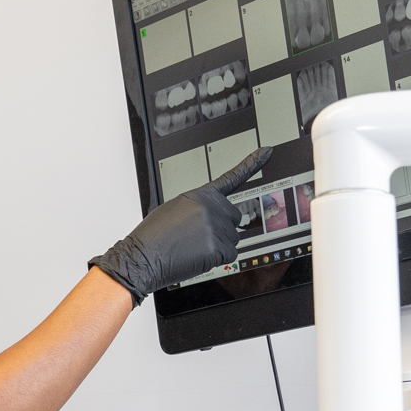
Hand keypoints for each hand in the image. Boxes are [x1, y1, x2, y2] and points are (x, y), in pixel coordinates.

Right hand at [89, 146, 273, 300]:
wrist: (142, 258)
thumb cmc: (153, 237)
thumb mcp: (174, 210)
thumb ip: (198, 208)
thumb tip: (212, 217)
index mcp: (201, 195)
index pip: (232, 177)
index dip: (252, 163)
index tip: (267, 150)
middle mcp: (212, 207)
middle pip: (234, 218)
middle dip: (222, 229)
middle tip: (198, 238)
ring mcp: (216, 227)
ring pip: (233, 239)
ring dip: (217, 246)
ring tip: (192, 248)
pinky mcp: (218, 247)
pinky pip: (230, 255)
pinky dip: (217, 260)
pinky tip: (197, 257)